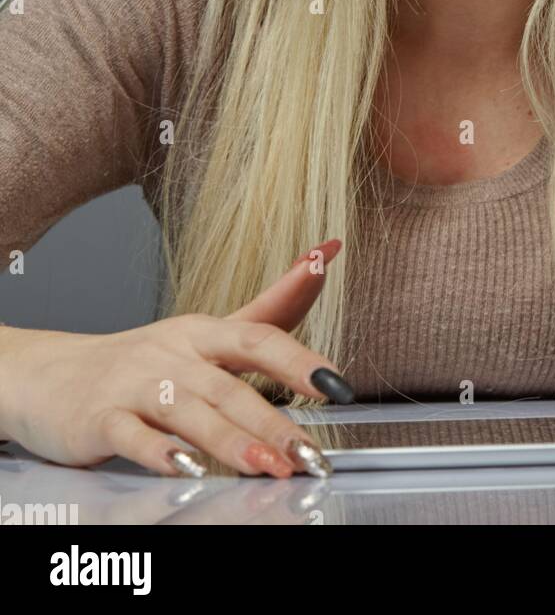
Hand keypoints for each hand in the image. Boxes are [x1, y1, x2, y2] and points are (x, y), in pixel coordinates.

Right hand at [0, 239, 347, 476]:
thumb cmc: (143, 360)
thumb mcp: (208, 332)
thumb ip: (271, 307)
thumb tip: (326, 253)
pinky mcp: (101, 420)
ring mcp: (135, 386)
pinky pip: (132, 435)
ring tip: (265, 466)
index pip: (259, 339)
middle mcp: (172, 355)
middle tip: (308, 454)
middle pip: (229, 387)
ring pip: (188, 412)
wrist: (52, 374)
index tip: (336, 384)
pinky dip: (159, 451)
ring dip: (230, 441)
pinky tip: (184, 466)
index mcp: (203, 333)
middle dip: (273, 422)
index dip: (299, 360)